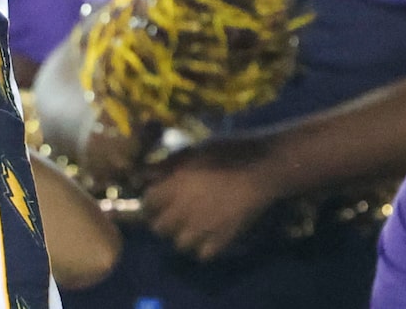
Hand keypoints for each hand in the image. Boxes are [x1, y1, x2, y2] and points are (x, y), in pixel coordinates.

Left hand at [138, 138, 278, 261]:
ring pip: (180, 244)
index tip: (157, 198)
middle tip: (173, 213)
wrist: (262, 168)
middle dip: (163, 221)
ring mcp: (202, 228)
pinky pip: (203, 254)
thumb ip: (167, 164)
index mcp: (175, 186)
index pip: (148, 203)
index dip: (151, 201)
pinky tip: (210, 234)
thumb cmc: (228, 152)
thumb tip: (142, 174)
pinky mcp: (221, 239)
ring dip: (182, 236)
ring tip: (192, 225)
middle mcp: (183, 211)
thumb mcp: (195, 150)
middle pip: (159, 228)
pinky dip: (204, 247)